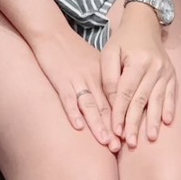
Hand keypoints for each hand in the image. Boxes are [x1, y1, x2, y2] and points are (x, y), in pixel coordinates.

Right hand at [30, 27, 121, 150]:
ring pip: (90, 105)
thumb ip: (104, 80)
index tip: (128, 136)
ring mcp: (77, 79)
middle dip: (113, 128)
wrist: (52, 32)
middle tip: (121, 147)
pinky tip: (78, 126)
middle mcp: (93, 78)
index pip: (116, 100)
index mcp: (102, 74)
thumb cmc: (72, 49)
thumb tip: (114, 101)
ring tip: (106, 142)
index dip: (122, 118)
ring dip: (98, 124)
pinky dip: (73, 112)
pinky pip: (67, 98)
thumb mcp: (93, 62)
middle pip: (106, 106)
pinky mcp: (60, 79)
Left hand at [100, 8, 177, 146]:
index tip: (115, 130)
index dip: (120, 112)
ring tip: (150, 138)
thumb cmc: (123, 41)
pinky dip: (169, 109)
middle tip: (130, 142)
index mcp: (137, 61)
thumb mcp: (109, 53)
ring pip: (157, 100)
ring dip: (154, 121)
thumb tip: (112, 104)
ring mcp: (165, 71)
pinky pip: (171, 94)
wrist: (144, 24)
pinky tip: (167, 122)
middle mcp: (154, 67)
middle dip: (135, 122)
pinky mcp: (172, 75)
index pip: (126, 92)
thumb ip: (109, 77)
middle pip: (142, 99)